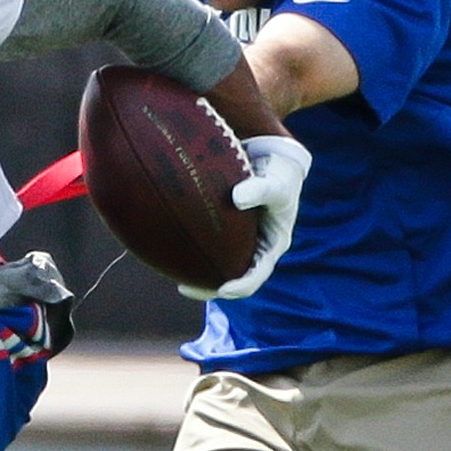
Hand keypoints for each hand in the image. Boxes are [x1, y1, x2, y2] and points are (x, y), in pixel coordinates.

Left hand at [182, 134, 311, 300]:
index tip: (223, 290)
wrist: (274, 160)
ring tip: (172, 275)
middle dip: (209, 287)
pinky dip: (192, 249)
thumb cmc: (280, 174)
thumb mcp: (278, 182)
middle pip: (232, 278)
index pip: (256, 276)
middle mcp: (255, 249)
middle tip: (184, 288)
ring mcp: (240, 242)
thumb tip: (237, 198)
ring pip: (218, 265)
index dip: (240, 287)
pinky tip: (170, 246)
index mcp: (272, 246)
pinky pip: (209, 246)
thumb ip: (261, 189)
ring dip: (197, 273)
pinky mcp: (227, 231)